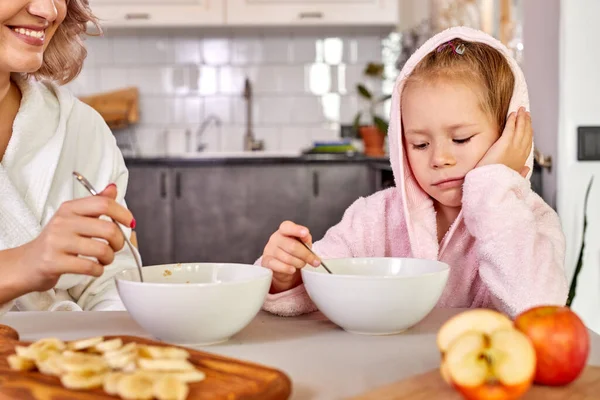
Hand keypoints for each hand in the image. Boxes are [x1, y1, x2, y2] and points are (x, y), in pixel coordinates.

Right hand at [13, 184, 134, 293]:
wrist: (26, 263)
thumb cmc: (56, 241)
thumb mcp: (73, 218)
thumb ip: (95, 204)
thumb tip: (113, 188)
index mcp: (70, 208)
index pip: (103, 204)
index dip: (122, 214)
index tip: (130, 223)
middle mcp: (63, 222)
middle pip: (108, 228)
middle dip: (119, 241)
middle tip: (116, 247)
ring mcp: (57, 242)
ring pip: (101, 249)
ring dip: (109, 258)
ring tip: (104, 259)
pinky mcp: (53, 262)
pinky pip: (89, 267)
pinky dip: (98, 270)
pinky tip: (94, 268)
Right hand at [261, 221, 320, 293]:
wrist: (283, 267)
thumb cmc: (293, 252)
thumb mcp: (302, 243)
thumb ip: (305, 238)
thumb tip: (306, 237)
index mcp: (284, 230)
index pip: (287, 227)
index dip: (296, 230)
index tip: (305, 233)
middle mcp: (275, 238)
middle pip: (292, 246)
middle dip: (306, 255)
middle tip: (314, 261)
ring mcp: (269, 250)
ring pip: (288, 258)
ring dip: (299, 263)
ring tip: (301, 264)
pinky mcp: (266, 262)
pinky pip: (278, 265)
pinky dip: (287, 268)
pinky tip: (292, 270)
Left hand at [477, 107, 532, 177]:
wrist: (491, 184)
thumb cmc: (497, 181)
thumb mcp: (512, 177)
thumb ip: (520, 172)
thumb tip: (526, 169)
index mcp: (521, 160)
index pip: (528, 143)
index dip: (530, 133)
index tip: (530, 126)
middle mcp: (520, 152)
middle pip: (526, 133)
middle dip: (527, 122)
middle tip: (526, 113)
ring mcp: (513, 147)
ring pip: (520, 129)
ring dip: (521, 118)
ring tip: (521, 110)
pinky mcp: (504, 143)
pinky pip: (510, 128)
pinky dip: (512, 120)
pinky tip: (512, 114)